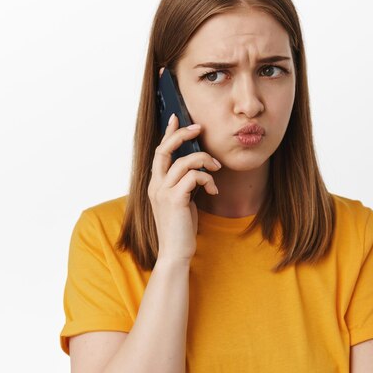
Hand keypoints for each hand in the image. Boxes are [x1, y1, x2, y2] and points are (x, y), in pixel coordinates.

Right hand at [147, 68, 221, 262]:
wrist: (175, 254)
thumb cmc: (181, 229)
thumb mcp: (182, 201)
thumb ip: (183, 184)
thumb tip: (197, 169)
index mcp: (156, 184)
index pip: (159, 152)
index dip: (168, 133)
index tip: (176, 118)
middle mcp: (155, 185)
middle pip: (164, 149)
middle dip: (182, 134)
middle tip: (199, 128)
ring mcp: (163, 192)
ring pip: (184, 161)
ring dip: (205, 160)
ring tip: (216, 168)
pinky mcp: (175, 200)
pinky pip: (194, 176)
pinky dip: (207, 178)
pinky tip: (213, 190)